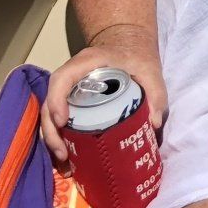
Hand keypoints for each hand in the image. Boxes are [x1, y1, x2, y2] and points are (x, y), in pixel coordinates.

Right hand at [41, 23, 167, 161]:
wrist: (130, 46)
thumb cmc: (137, 56)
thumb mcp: (150, 70)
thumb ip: (157, 93)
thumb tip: (154, 123)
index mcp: (87, 62)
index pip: (62, 78)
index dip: (57, 100)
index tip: (62, 123)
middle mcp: (72, 75)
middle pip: (50, 102)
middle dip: (51, 130)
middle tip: (63, 155)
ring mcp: (69, 89)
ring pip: (50, 113)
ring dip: (53, 138)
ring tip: (65, 162)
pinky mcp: (72, 100)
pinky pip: (58, 118)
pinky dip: (60, 136)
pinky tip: (69, 156)